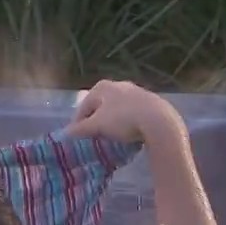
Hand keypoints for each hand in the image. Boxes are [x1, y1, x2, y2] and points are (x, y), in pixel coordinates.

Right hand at [67, 80, 186, 147]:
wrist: (159, 122)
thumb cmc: (123, 120)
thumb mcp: (98, 126)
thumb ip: (81, 129)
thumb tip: (66, 133)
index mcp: (103, 87)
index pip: (83, 107)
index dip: (78, 124)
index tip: (77, 140)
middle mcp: (119, 85)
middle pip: (101, 107)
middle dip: (96, 122)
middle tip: (95, 139)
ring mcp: (137, 92)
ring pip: (118, 110)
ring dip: (113, 123)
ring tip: (112, 140)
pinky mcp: (151, 102)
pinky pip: (133, 114)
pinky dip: (128, 123)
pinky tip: (130, 135)